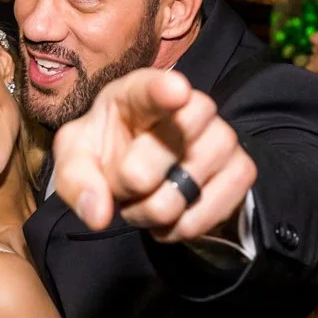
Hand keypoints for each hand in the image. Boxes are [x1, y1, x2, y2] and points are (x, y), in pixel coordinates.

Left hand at [51, 68, 255, 242]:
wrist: (149, 174)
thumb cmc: (108, 153)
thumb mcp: (76, 160)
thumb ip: (75, 181)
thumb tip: (98, 214)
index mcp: (141, 93)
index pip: (154, 88)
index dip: (164, 91)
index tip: (175, 91)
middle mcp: (192, 107)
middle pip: (163, 152)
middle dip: (130, 183)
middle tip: (124, 184)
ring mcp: (223, 138)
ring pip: (181, 194)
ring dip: (151, 212)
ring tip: (145, 199)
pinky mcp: (242, 170)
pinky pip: (204, 217)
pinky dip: (178, 228)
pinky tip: (170, 215)